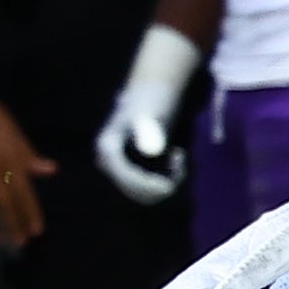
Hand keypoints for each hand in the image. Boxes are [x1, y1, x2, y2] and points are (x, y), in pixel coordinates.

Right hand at [0, 98, 54, 250]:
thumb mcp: (15, 134)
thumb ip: (30, 155)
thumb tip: (51, 170)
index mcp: (11, 161)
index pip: (23, 194)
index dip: (30, 213)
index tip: (36, 232)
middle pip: (6, 203)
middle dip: (13, 224)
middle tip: (20, 243)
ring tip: (1, 240)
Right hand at [96, 24, 201, 205]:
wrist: (156, 94)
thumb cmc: (153, 100)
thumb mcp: (152, 112)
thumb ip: (149, 130)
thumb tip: (148, 148)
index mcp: (107, 147)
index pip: (123, 177)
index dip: (145, 186)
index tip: (169, 187)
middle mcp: (109, 162)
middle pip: (133, 191)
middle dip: (160, 183)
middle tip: (181, 161)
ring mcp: (120, 169)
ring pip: (145, 194)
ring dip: (168, 181)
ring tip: (179, 156)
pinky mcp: (134, 172)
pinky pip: (152, 188)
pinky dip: (169, 178)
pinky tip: (176, 157)